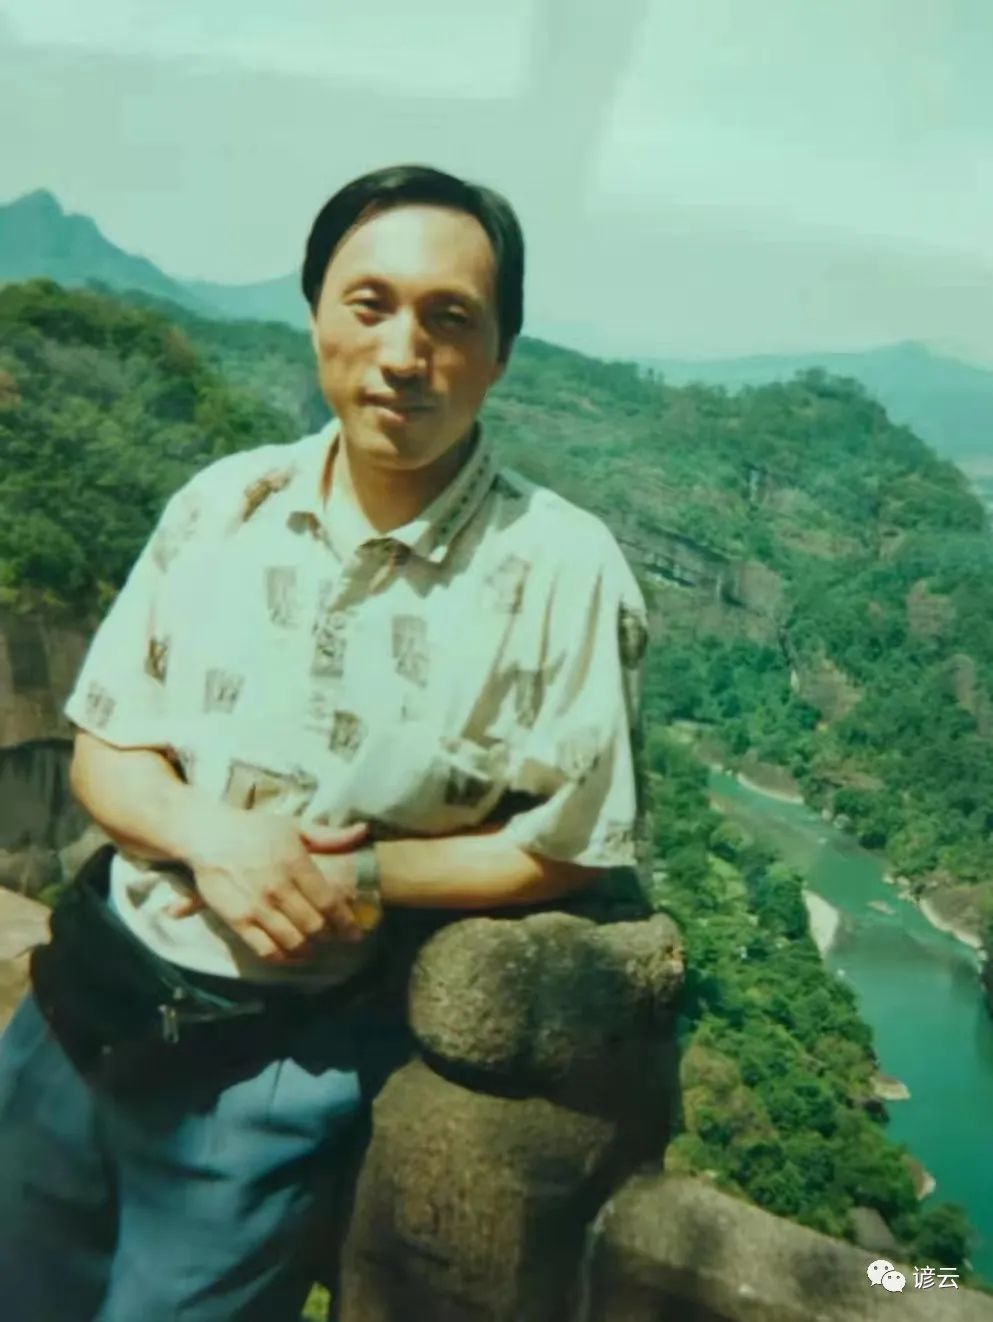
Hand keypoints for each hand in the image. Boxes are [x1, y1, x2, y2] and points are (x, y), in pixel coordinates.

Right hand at [168, 807, 367, 962]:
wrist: (208, 836)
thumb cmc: (254, 829)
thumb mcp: (293, 826)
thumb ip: (329, 835)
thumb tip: (363, 832)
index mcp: (296, 863)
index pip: (329, 901)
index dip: (346, 921)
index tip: (355, 933)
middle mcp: (278, 887)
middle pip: (314, 925)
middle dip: (329, 936)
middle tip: (334, 939)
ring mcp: (257, 906)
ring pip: (293, 940)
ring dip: (308, 950)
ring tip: (314, 949)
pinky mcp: (237, 920)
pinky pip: (265, 949)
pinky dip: (283, 958)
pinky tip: (292, 956)